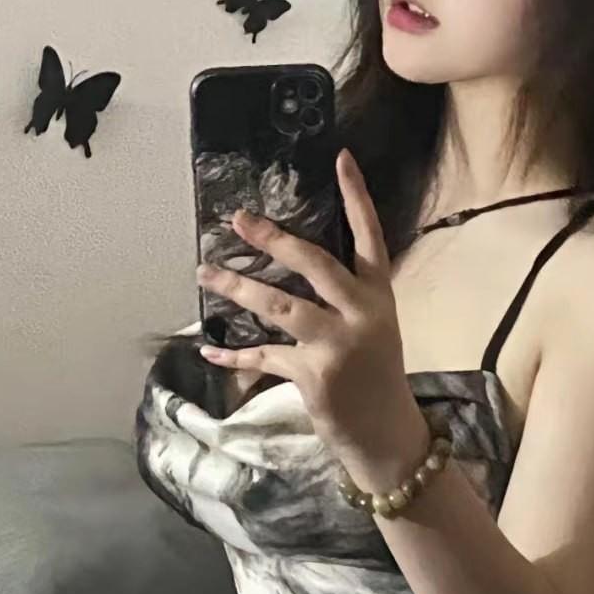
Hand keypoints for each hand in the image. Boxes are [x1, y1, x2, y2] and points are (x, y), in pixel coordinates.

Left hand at [195, 148, 425, 471]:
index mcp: (378, 295)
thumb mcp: (371, 328)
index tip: (341, 157)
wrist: (388, 436)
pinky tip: (209, 349)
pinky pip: (263, 357)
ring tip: (206, 274)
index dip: (356, 196)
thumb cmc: (375, 376)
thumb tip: (287, 269)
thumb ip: (340, 298)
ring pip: (279, 305)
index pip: (370, 235)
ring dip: (237, 288)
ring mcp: (338, 344)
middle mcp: (361, 313)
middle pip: (314, 263)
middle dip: (273, 238)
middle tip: (238, 220)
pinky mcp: (314, 375)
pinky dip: (233, 355)